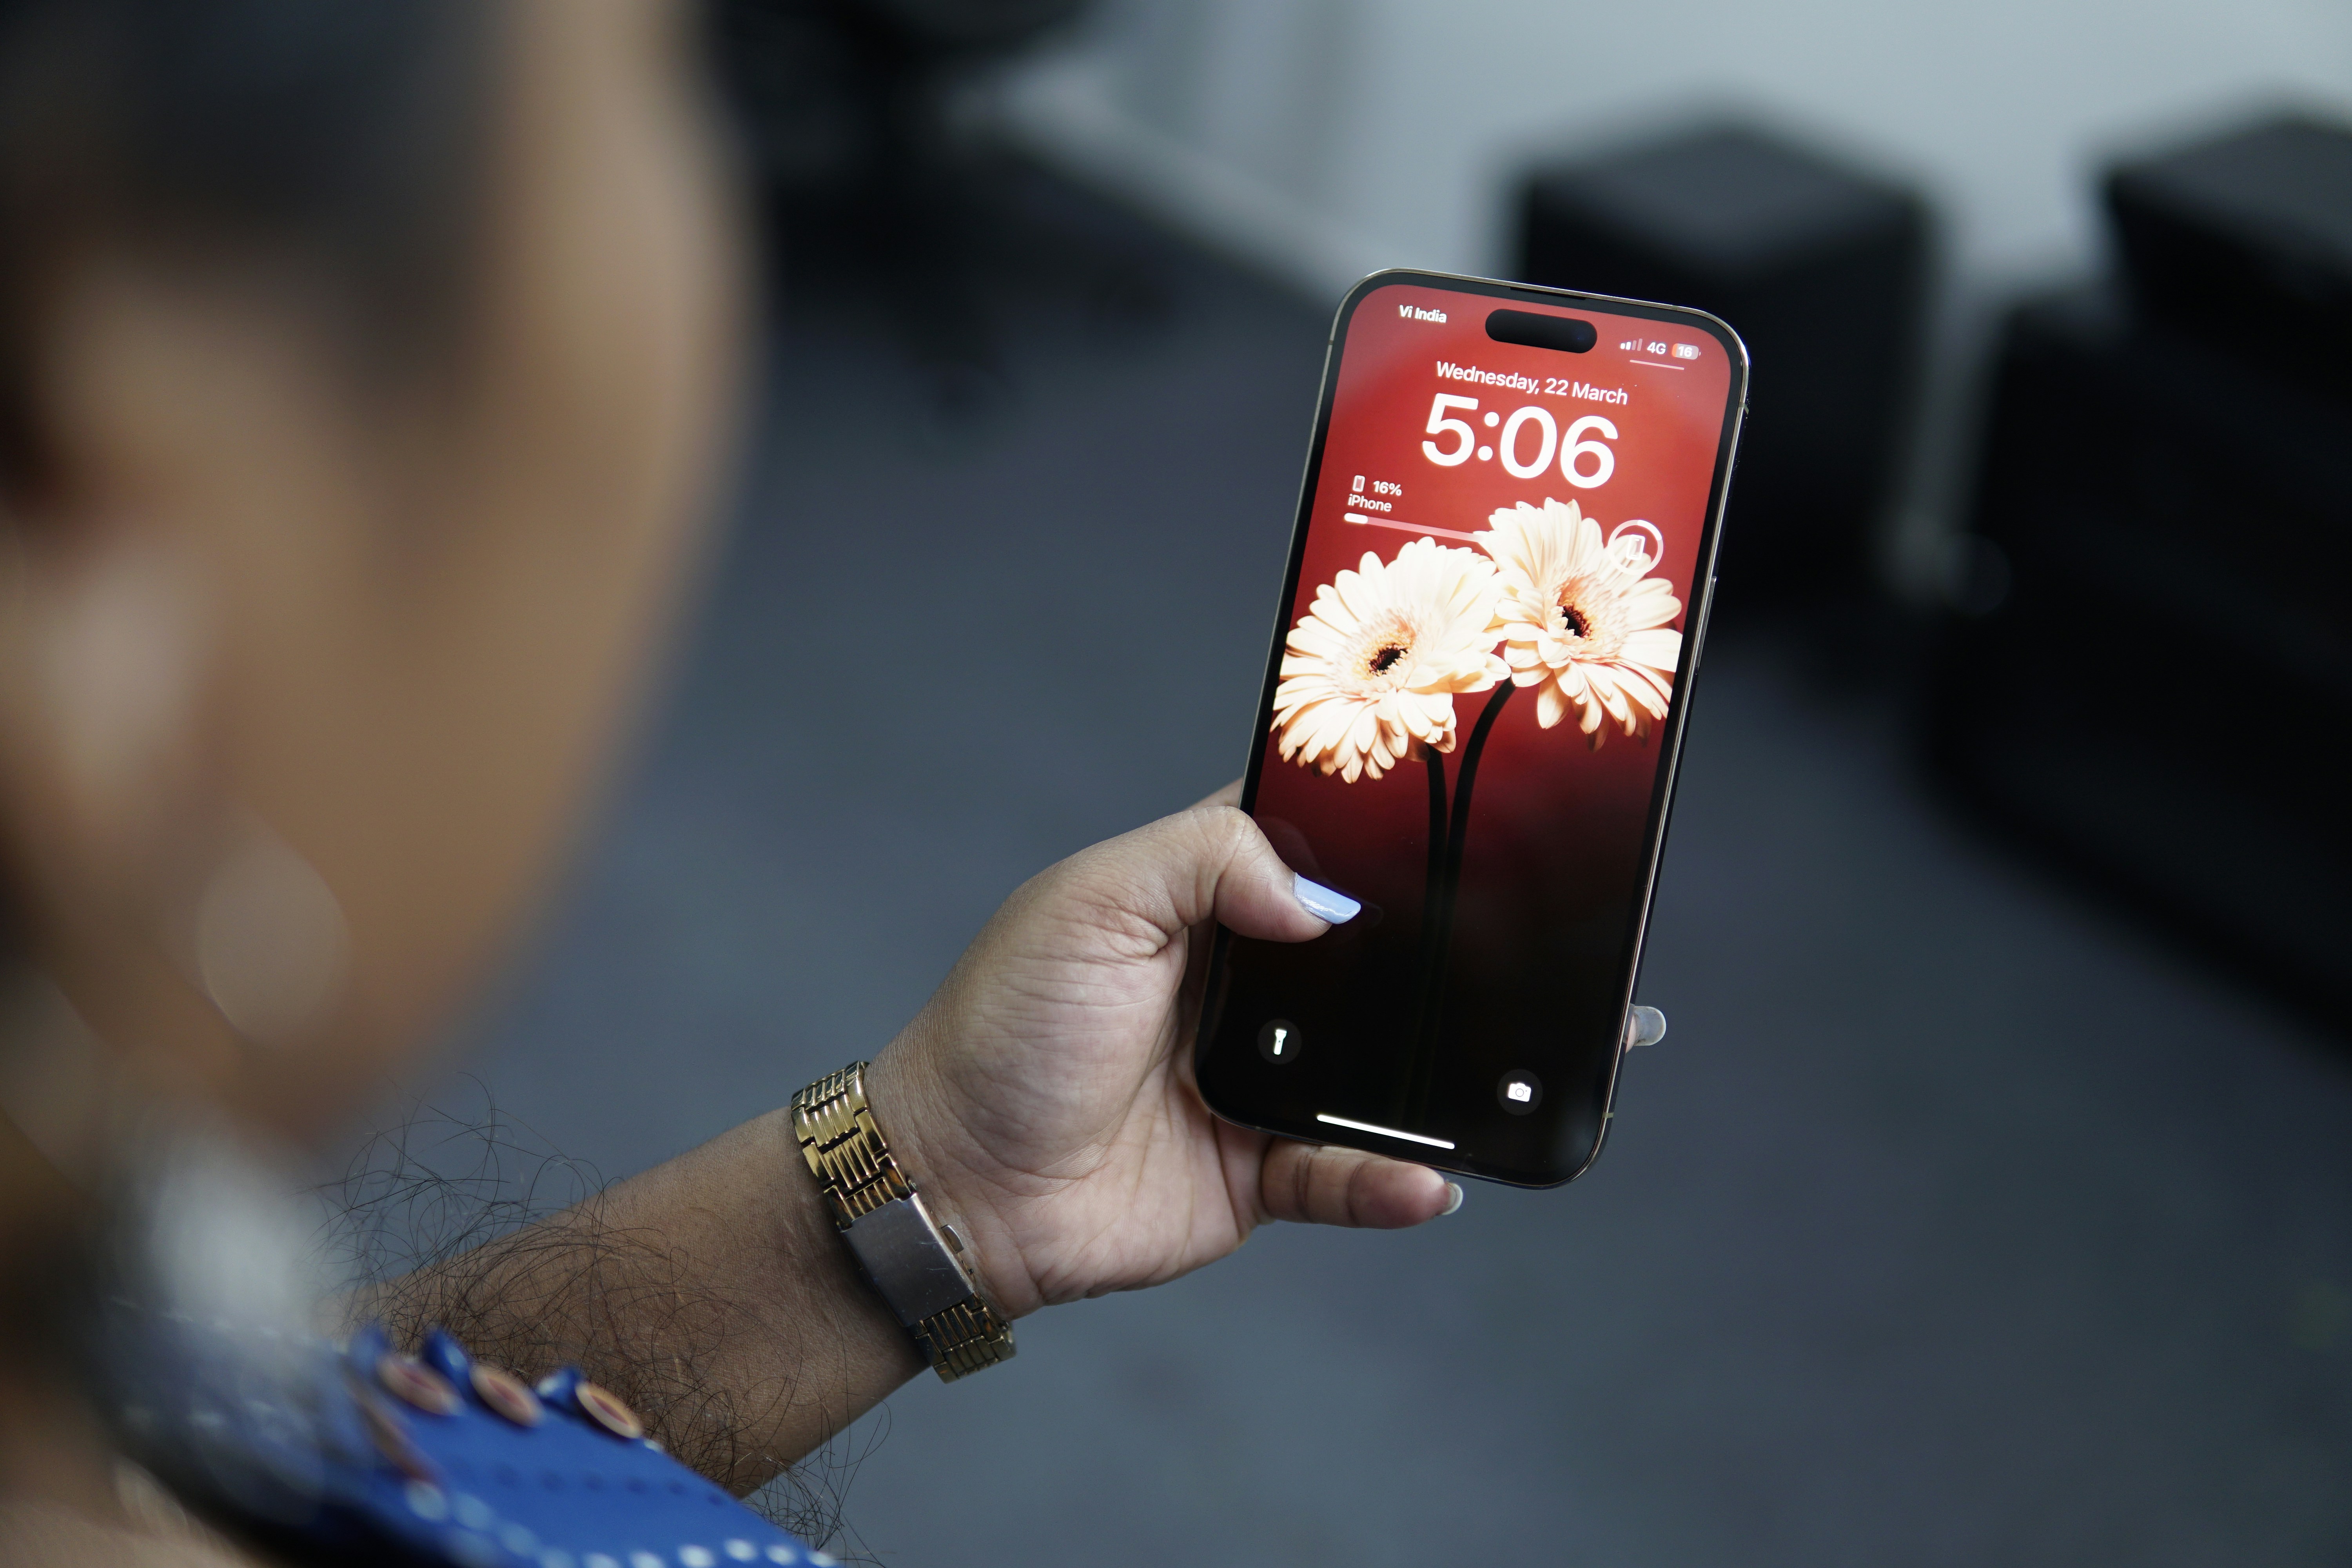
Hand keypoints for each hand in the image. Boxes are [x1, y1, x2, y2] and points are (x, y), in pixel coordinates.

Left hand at [868, 783, 1457, 1318]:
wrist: (957, 1184)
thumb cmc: (1000, 1033)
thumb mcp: (1088, 904)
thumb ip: (1204, 861)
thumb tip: (1320, 897)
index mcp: (1197, 903)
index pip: (1298, 843)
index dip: (1362, 831)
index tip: (1434, 821)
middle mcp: (1239, 987)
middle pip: (1357, 958)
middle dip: (1420, 957)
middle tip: (1488, 955)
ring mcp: (1255, 1080)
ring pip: (1368, 1072)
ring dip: (1418, 1079)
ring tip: (1481, 1080)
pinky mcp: (1256, 1171)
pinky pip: (1345, 1175)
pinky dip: (1390, 1180)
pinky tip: (1423, 1180)